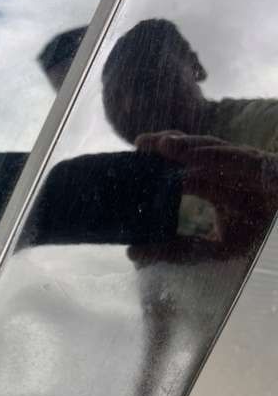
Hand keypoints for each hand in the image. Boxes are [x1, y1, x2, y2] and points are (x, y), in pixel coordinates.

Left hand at [128, 131, 277, 264]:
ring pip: (218, 150)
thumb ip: (179, 251)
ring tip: (162, 144)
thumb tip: (132, 253)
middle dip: (169, 144)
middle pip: (195, 150)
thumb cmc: (262, 239)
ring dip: (190, 146)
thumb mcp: (217, 249)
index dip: (157, 160)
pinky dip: (218, 159)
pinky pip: (244, 160)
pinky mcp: (271, 169)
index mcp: (215, 183)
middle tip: (140, 142)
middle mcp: (231, 171)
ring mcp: (252, 167)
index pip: (180, 165)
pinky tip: (194, 161)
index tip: (131, 156)